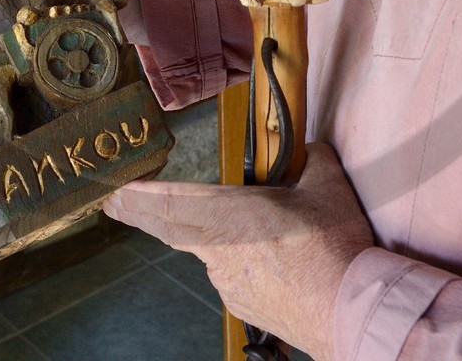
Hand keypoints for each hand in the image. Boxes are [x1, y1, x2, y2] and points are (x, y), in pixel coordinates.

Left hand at [103, 143, 373, 358]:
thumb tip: (310, 150)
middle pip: (172, 228)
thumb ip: (311, 160)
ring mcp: (229, 284)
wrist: (350, 311)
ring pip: (213, 253)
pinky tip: (277, 263)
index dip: (138, 196)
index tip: (111, 191)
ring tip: (265, 234)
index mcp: (231, 217)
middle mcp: (220, 252)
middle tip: (114, 204)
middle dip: (139, 213)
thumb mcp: (327, 186)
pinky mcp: (245, 306)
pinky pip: (236, 276)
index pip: (171, 202)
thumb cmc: (334, 250)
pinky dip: (247, 265)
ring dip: (221, 240)